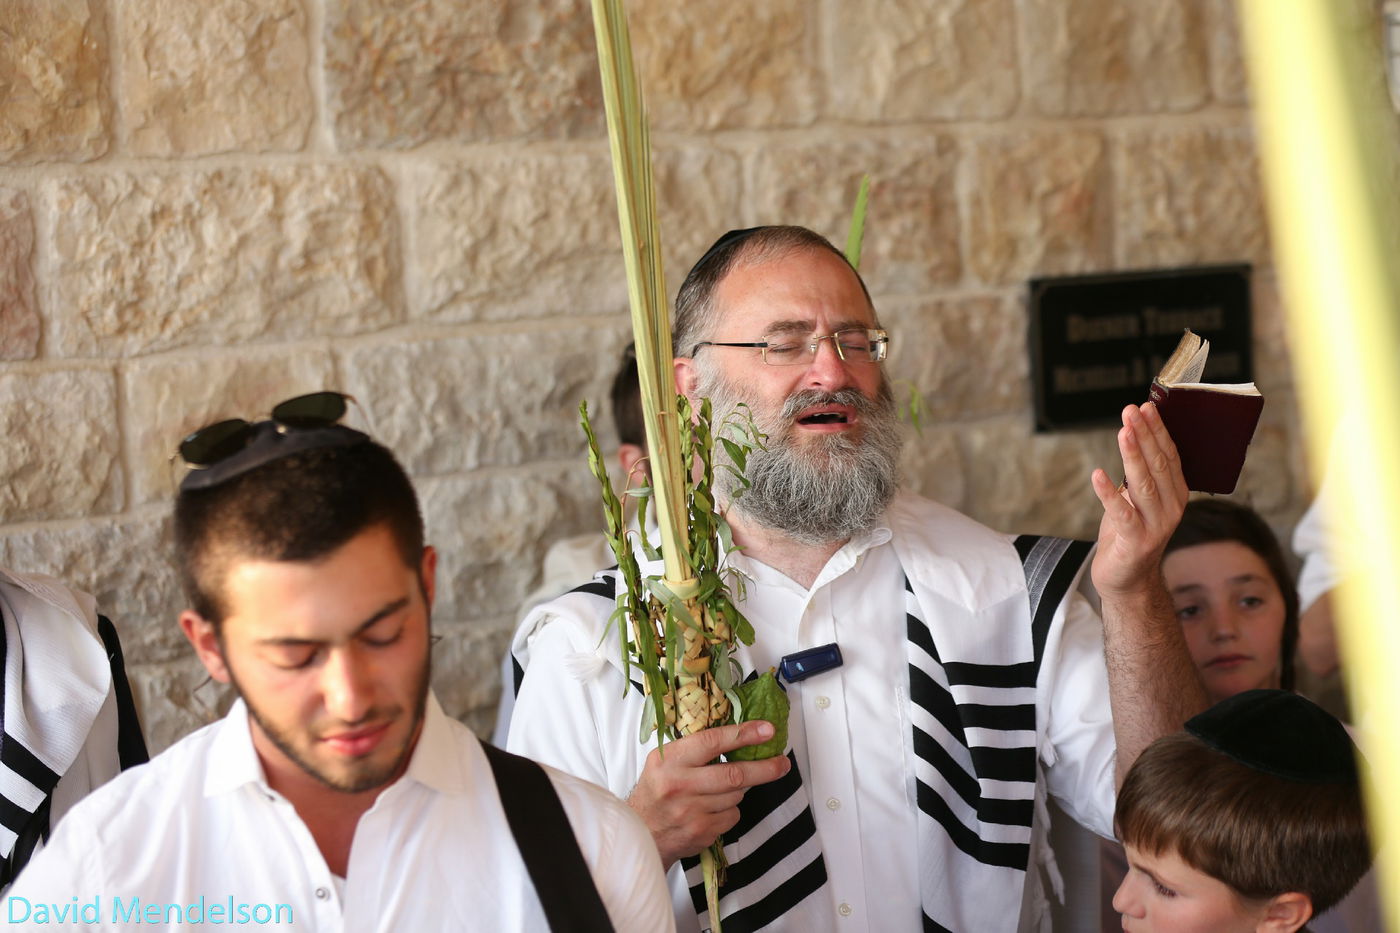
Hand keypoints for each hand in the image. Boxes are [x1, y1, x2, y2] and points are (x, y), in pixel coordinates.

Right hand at [627, 720, 791, 867]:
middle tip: (783, 762)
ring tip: (724, 788)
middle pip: (733, 774)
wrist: (642, 832)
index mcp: (669, 760)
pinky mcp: (700, 832)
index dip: (743, 734)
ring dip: (739, 790)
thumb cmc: (658, 790)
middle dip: (764, 768)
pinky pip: (732, 816)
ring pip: (736, 795)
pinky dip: (731, 810)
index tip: (767, 730)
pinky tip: (714, 809)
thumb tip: (739, 735)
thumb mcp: (665, 762)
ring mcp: (690, 811)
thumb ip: (695, 749)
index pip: (711, 741)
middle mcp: (678, 785)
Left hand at [1089, 402, 1188, 600]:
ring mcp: (1156, 526)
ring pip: (1143, 484)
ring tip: (1123, 430)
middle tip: (1131, 410)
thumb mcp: (1136, 497)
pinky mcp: (1135, 541)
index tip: (1147, 406)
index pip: (1170, 456)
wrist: (1126, 579)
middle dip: (1144, 435)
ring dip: (1132, 455)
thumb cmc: (1128, 532)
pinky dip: (1108, 493)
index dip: (1158, 430)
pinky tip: (1097, 474)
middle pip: (1158, 465)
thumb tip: (1133, 431)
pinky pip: (1121, 513)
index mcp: (1176, 493)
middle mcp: (1171, 508)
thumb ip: (1139, 471)